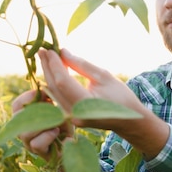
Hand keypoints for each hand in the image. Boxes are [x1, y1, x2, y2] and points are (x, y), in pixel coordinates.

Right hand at [11, 88, 72, 160]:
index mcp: (25, 117)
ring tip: (56, 122)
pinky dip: (48, 136)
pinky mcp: (39, 154)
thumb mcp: (57, 108)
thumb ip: (49, 98)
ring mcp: (29, 144)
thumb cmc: (64, 123)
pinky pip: (36, 144)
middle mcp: (24, 131)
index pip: (16, 105)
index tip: (44, 93)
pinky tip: (57, 132)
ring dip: (43, 125)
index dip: (27, 98)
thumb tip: (43, 89)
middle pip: (16, 120)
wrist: (74, 144)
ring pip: (25, 134)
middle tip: (51, 108)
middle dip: (35, 112)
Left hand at [38, 48, 169, 158]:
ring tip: (46, 57)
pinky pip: (57, 98)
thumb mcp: (104, 76)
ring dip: (49, 74)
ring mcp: (71, 118)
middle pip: (54, 88)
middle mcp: (74, 114)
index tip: (50, 50)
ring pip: (53, 93)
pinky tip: (52, 71)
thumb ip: (82, 65)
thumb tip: (63, 52)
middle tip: (42, 50)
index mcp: (85, 104)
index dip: (55, 65)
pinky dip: (54, 83)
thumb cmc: (121, 97)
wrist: (128, 121)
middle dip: (48, 67)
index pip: (63, 82)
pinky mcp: (70, 118)